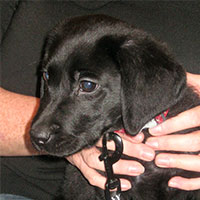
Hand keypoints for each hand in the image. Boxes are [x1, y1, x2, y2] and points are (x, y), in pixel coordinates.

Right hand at [67, 132, 154, 190]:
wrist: (67, 135)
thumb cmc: (88, 130)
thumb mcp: (102, 127)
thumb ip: (119, 130)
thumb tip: (139, 136)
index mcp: (94, 128)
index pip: (113, 131)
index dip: (128, 136)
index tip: (143, 139)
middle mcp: (87, 140)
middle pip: (108, 145)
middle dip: (129, 149)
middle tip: (146, 154)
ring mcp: (82, 154)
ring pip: (99, 162)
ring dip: (119, 167)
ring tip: (137, 169)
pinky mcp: (79, 165)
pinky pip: (92, 176)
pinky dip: (107, 182)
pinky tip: (124, 184)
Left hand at [146, 73, 199, 190]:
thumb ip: (196, 83)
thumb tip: (177, 76)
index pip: (194, 118)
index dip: (173, 125)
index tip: (153, 129)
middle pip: (197, 141)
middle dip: (171, 144)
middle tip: (151, 144)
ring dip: (179, 163)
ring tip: (159, 160)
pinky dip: (192, 183)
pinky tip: (174, 181)